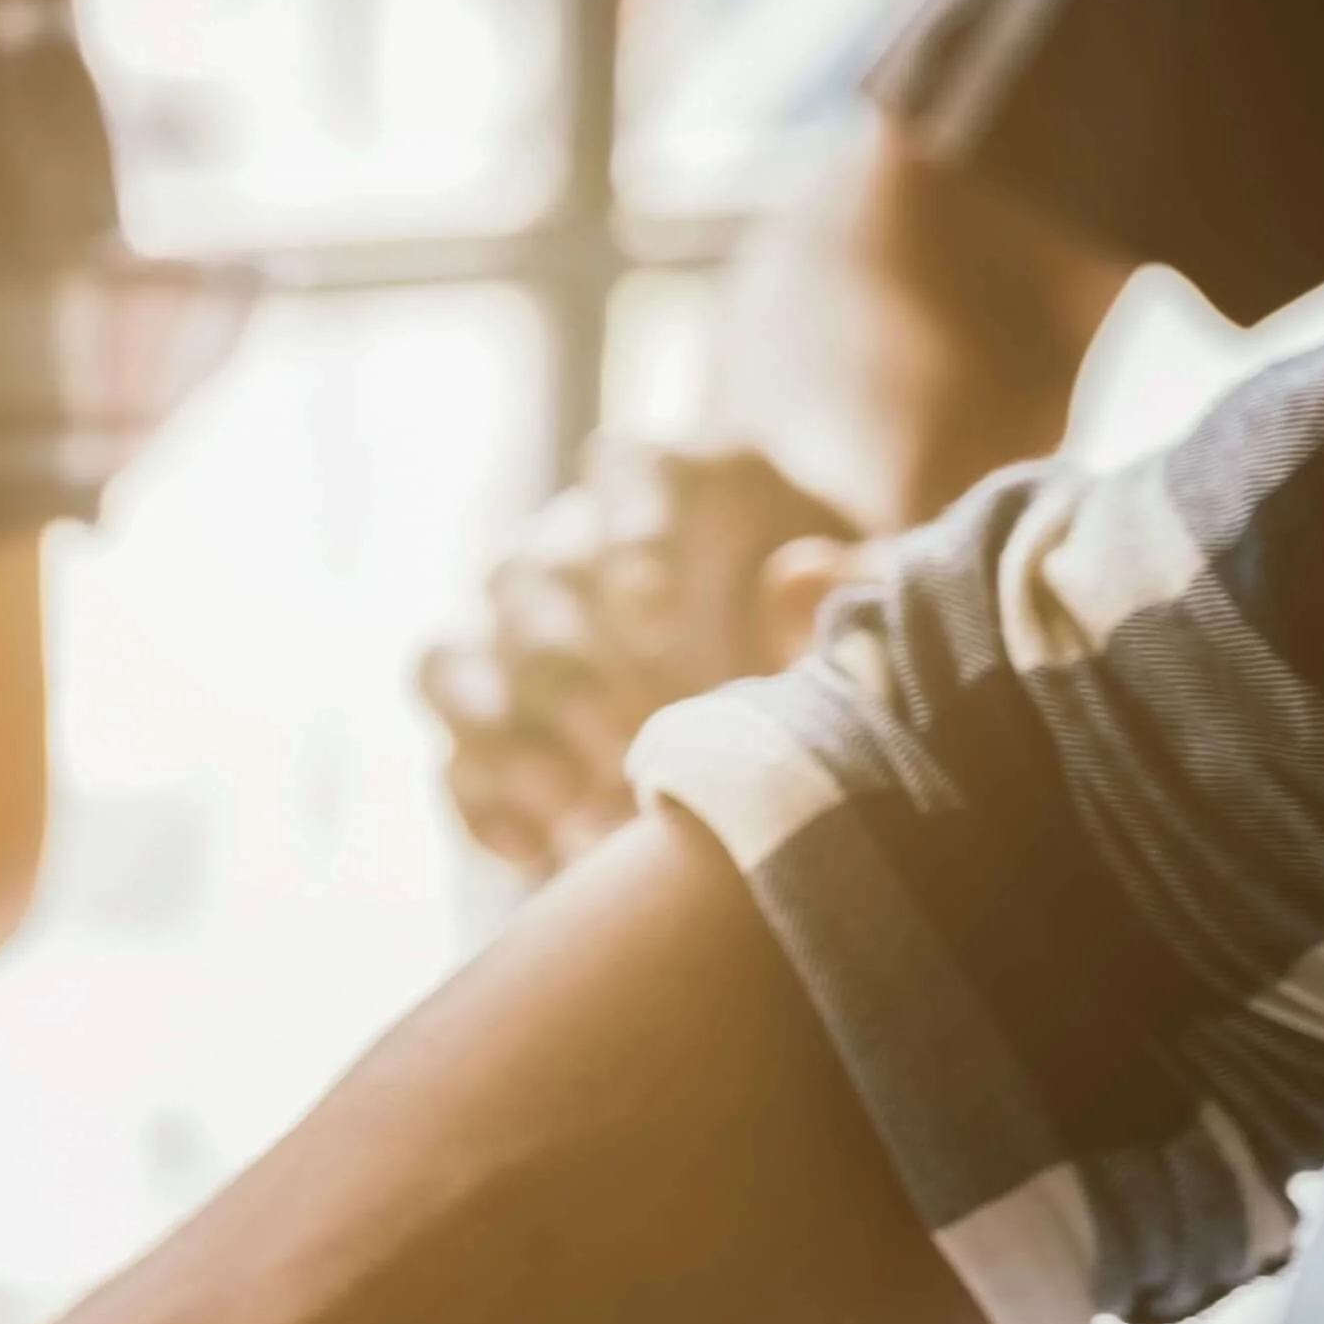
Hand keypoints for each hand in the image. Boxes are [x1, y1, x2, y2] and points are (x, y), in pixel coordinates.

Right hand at [425, 438, 851, 879]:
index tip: (655, 605)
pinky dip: (481, 802)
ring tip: (571, 801)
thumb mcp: (872, 579)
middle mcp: (565, 545)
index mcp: (664, 477)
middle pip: (526, 578)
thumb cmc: (835, 608)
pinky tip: (534, 849)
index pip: (627, 474)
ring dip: (503, 732)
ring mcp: (510, 636)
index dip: (629, 534)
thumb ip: (857, 573)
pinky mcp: (489, 726)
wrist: (788, 657)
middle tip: (623, 735)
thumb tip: (800, 571)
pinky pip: (452, 756)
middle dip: (565, 662)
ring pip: (454, 661)